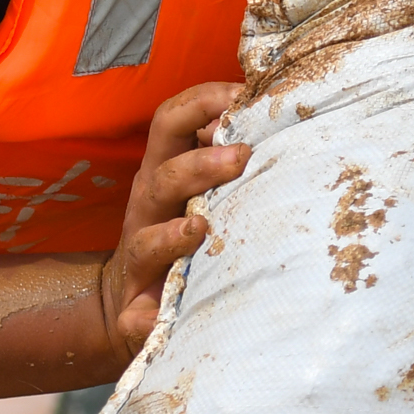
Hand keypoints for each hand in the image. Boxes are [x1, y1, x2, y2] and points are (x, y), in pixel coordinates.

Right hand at [95, 81, 247, 358]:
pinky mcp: (134, 308)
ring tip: (200, 227)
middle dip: (200, 163)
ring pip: (145, 239)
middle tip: (242, 157)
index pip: (172, 122)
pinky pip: (133, 314)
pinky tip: (153, 319)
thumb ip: (230, 156)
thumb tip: (281, 116)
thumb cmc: (186, 230)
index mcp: (165, 172)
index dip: (203, 102)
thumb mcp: (203, 188)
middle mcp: (148, 208)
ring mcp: (139, 257)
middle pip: (163, 173)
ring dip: (173, 234)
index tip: (244, 94)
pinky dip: (141, 318)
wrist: (137, 297)